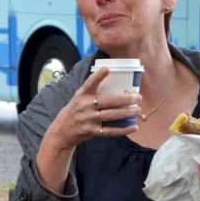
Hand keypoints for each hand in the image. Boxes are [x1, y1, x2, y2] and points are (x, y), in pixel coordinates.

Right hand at [36, 66, 142, 191]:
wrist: (62, 131)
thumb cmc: (74, 111)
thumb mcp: (78, 98)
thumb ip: (92, 92)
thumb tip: (116, 85)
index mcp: (81, 95)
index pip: (90, 83)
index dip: (98, 76)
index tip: (108, 69)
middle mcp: (85, 106)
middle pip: (107, 101)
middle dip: (125, 99)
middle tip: (137, 97)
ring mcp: (88, 119)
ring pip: (111, 115)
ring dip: (126, 113)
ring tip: (138, 110)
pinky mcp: (92, 131)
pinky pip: (110, 131)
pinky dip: (123, 130)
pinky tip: (134, 127)